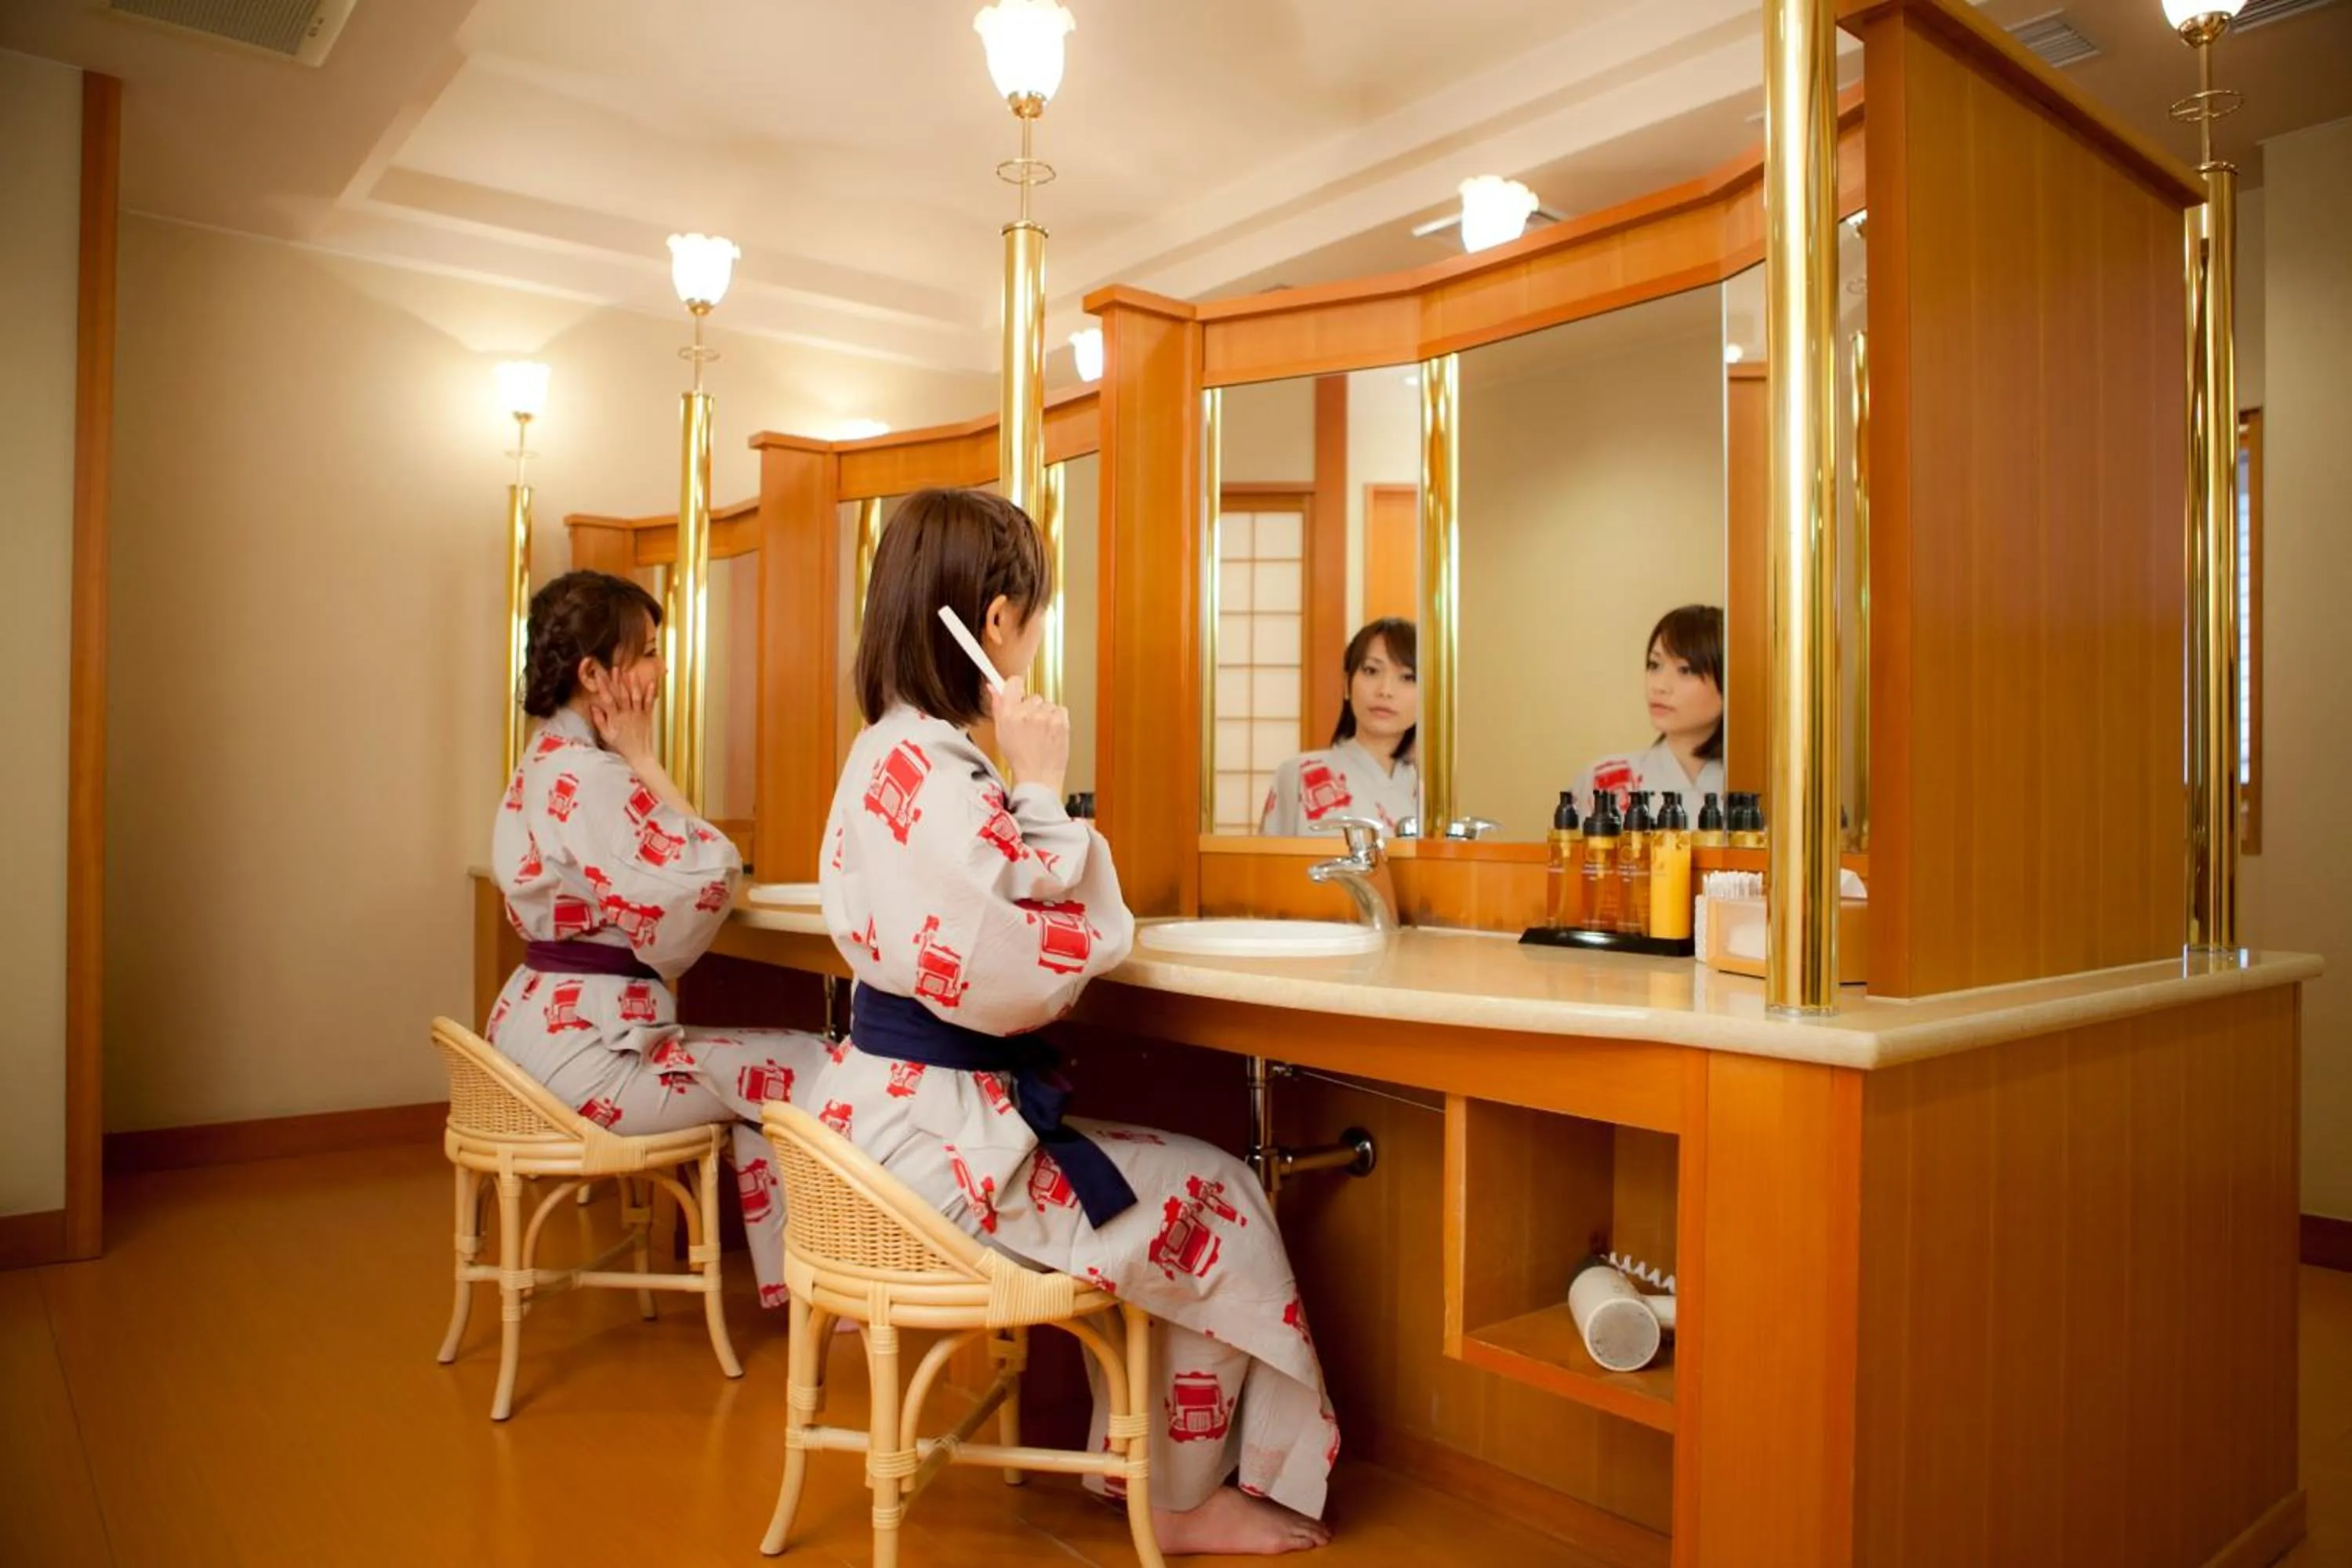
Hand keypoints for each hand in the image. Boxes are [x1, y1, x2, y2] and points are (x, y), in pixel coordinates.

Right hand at [586, 660, 659, 765]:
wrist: (639, 755)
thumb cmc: (621, 746)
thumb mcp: (606, 735)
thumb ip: (599, 720)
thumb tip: (593, 705)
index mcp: (615, 718)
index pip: (607, 699)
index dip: (603, 686)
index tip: (599, 675)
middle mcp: (627, 714)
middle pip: (622, 695)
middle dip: (618, 681)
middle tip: (614, 669)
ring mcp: (638, 715)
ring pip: (635, 697)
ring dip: (633, 684)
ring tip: (630, 672)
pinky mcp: (648, 716)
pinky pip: (649, 703)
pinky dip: (650, 693)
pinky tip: (651, 683)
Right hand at [987, 676, 1069, 799]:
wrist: (1038, 777)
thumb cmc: (1019, 758)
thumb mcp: (1001, 732)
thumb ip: (998, 707)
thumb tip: (993, 687)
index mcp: (1009, 714)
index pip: (1014, 682)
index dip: (1016, 687)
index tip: (1017, 692)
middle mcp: (1027, 713)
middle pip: (1033, 696)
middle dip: (1032, 708)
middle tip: (1030, 726)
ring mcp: (1045, 717)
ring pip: (1047, 704)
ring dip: (1045, 715)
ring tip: (1041, 733)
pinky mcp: (1061, 721)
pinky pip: (1060, 710)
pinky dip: (1057, 719)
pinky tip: (1051, 733)